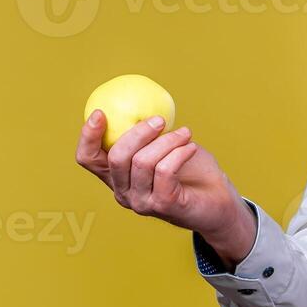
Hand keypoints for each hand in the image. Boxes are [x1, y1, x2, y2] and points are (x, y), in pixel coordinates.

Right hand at [75, 111, 255, 264]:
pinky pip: (165, 170)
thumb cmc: (191, 171)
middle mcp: (124, 193)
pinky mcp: (163, 205)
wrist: (218, 204)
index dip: (88, 136)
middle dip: (139, 132)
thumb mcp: (165, 147)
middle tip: (160, 120)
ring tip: (186, 133)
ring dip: (168, 140)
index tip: (100, 113)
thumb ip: (149, 133)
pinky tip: (191, 147)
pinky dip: (179, 153)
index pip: (88, 159)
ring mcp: (142, 202)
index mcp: (117, 177)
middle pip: (116, 157)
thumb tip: (142, 101)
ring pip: (143, 162)